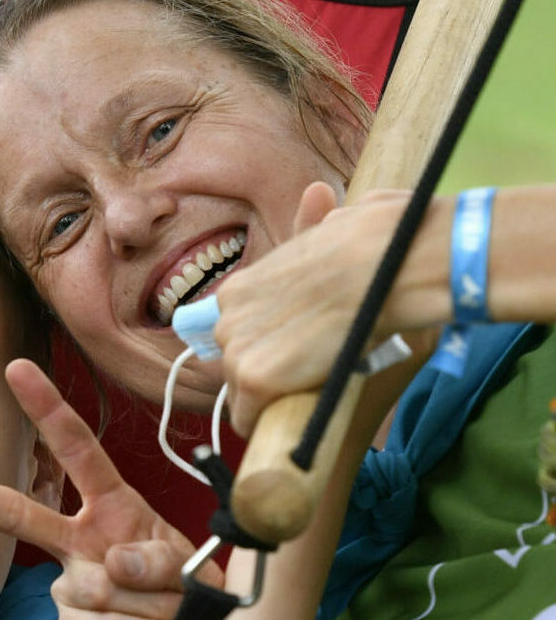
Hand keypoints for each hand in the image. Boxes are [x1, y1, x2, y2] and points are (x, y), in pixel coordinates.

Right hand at [0, 358, 222, 619]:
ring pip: (90, 588)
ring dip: (143, 606)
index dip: (49, 409)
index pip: (79, 451)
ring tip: (165, 613)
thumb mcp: (187, 563)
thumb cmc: (188, 591)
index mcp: (111, 506)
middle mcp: (82, 540)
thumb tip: (111, 562)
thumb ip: (157, 557)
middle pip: (20, 514)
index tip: (18, 369)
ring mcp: (72, 584)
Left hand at [215, 184, 434, 435]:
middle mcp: (227, 316)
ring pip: (241, 392)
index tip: (293, 355)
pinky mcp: (253, 377)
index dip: (267, 348)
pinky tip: (295, 418)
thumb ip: (313, 225)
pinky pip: (247, 419)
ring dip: (271, 398)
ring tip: (313, 388)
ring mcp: (237, 347)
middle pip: (235, 364)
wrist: (392, 266)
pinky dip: (269, 425)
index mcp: (240, 287)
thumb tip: (317, 194)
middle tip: (309, 373)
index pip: (238, 334)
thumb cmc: (375, 247)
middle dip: (266, 373)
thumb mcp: (332, 229)